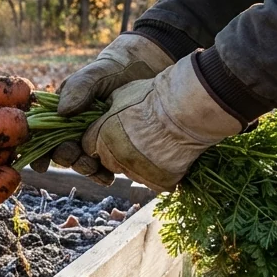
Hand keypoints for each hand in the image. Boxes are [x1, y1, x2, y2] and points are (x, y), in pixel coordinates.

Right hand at [30, 32, 172, 181]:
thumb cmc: (113, 70)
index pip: (42, 134)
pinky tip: (109, 178)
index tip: (43, 165)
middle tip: (77, 157)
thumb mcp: (94, 75)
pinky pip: (102, 165)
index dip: (40, 152)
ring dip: (85, 169)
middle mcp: (72, 129)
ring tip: (96, 170)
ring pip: (81, 162)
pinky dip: (102, 174)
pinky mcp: (110, 147)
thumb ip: (78, 88)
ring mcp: (91, 140)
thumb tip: (62, 112)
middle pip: (61, 152)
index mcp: (60, 113)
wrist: (145, 72)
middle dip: (67, 158)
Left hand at [80, 54, 242, 192]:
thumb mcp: (119, 95)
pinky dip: (158, 172)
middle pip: (107, 162)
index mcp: (101, 138)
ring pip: (129, 172)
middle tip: (136, 138)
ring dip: (136, 163)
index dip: (99, 139)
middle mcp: (115, 158)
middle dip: (115, 152)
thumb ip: (103, 111)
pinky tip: (166, 156)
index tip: (112, 132)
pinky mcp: (158, 181)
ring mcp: (137, 172)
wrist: (187, 108)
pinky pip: (152, 180)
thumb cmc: (153, 97)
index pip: (88, 147)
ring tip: (154, 144)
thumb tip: (93, 114)